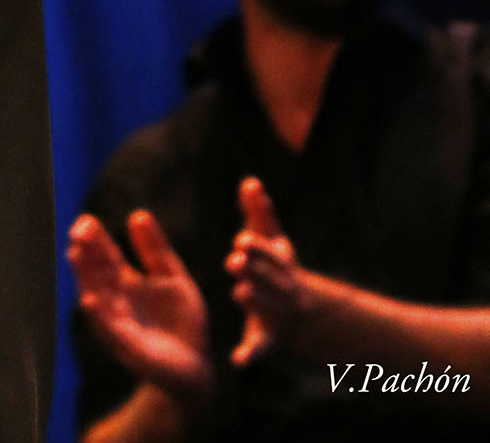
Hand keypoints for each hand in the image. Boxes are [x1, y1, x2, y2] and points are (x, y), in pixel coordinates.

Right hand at [68, 209, 213, 402]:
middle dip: (86, 253)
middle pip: (97, 274)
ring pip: (97, 298)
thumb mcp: (173, 277)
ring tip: (75, 256)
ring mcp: (119, 325)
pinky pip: (111, 331)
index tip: (85, 220)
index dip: (95, 239)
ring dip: (84, 279)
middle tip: (77, 232)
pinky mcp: (129, 349)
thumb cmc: (181, 320)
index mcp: (126, 282)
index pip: (106, 256)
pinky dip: (99, 316)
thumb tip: (137, 213)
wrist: (196, 363)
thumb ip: (155, 249)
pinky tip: (89, 300)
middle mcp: (116, 302)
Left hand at [225, 177, 304, 363]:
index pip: (270, 253)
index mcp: (281, 264)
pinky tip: (238, 359)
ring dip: (253, 301)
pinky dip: (250, 354)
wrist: (305, 313)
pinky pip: (261, 347)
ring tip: (239, 293)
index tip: (241, 240)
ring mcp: (277, 313)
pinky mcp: (268, 339)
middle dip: (252, 270)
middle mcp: (282, 288)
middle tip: (234, 262)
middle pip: (267, 278)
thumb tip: (249, 180)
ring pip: (265, 308)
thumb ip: (259, 213)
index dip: (257, 247)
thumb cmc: (280, 268)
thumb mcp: (274, 240)